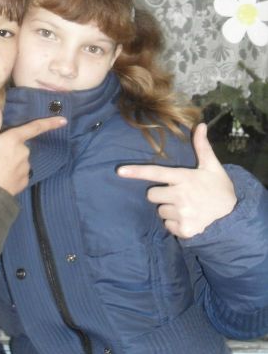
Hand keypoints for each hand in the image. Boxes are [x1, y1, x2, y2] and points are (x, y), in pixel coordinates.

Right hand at [0, 101, 66, 194]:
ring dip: (12, 162)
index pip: (35, 127)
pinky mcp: (25, 181)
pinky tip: (2, 178)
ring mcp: (26, 167)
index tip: (64, 120)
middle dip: (12, 149)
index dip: (50, 123)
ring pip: (21, 160)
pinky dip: (13, 174)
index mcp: (14, 139)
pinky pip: (21, 173)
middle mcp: (24, 152)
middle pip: (21, 146)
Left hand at [117, 123, 236, 238]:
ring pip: (159, 211)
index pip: (155, 173)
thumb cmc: (219, 187)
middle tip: (178, 194)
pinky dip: (175, 224)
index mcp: (184, 178)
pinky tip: (188, 218)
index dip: (136, 172)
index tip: (120, 171)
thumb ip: (202, 146)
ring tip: (186, 207)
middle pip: (152, 195)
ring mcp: (182, 213)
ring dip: (169, 209)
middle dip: (161, 194)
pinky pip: (167, 225)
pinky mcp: (184, 229)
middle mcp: (181, 195)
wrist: (234, 214)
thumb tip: (200, 124)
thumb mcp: (212, 166)